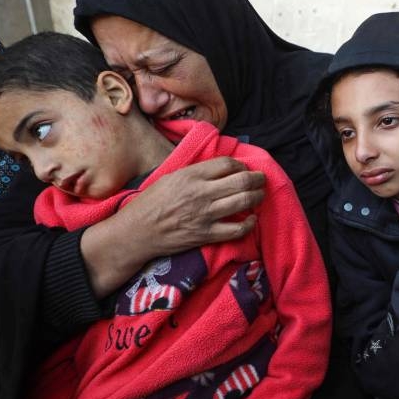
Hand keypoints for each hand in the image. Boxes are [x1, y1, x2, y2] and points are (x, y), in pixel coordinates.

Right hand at [123, 156, 266, 251]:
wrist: (137, 232)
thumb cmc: (150, 203)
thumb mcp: (170, 177)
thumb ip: (195, 172)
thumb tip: (218, 168)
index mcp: (191, 176)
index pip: (227, 164)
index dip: (241, 165)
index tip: (244, 169)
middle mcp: (201, 193)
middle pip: (241, 181)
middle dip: (257, 179)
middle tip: (261, 180)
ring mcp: (205, 215)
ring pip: (244, 202)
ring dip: (257, 197)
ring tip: (259, 195)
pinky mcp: (206, 235)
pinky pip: (237, 229)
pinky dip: (249, 224)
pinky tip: (251, 219)